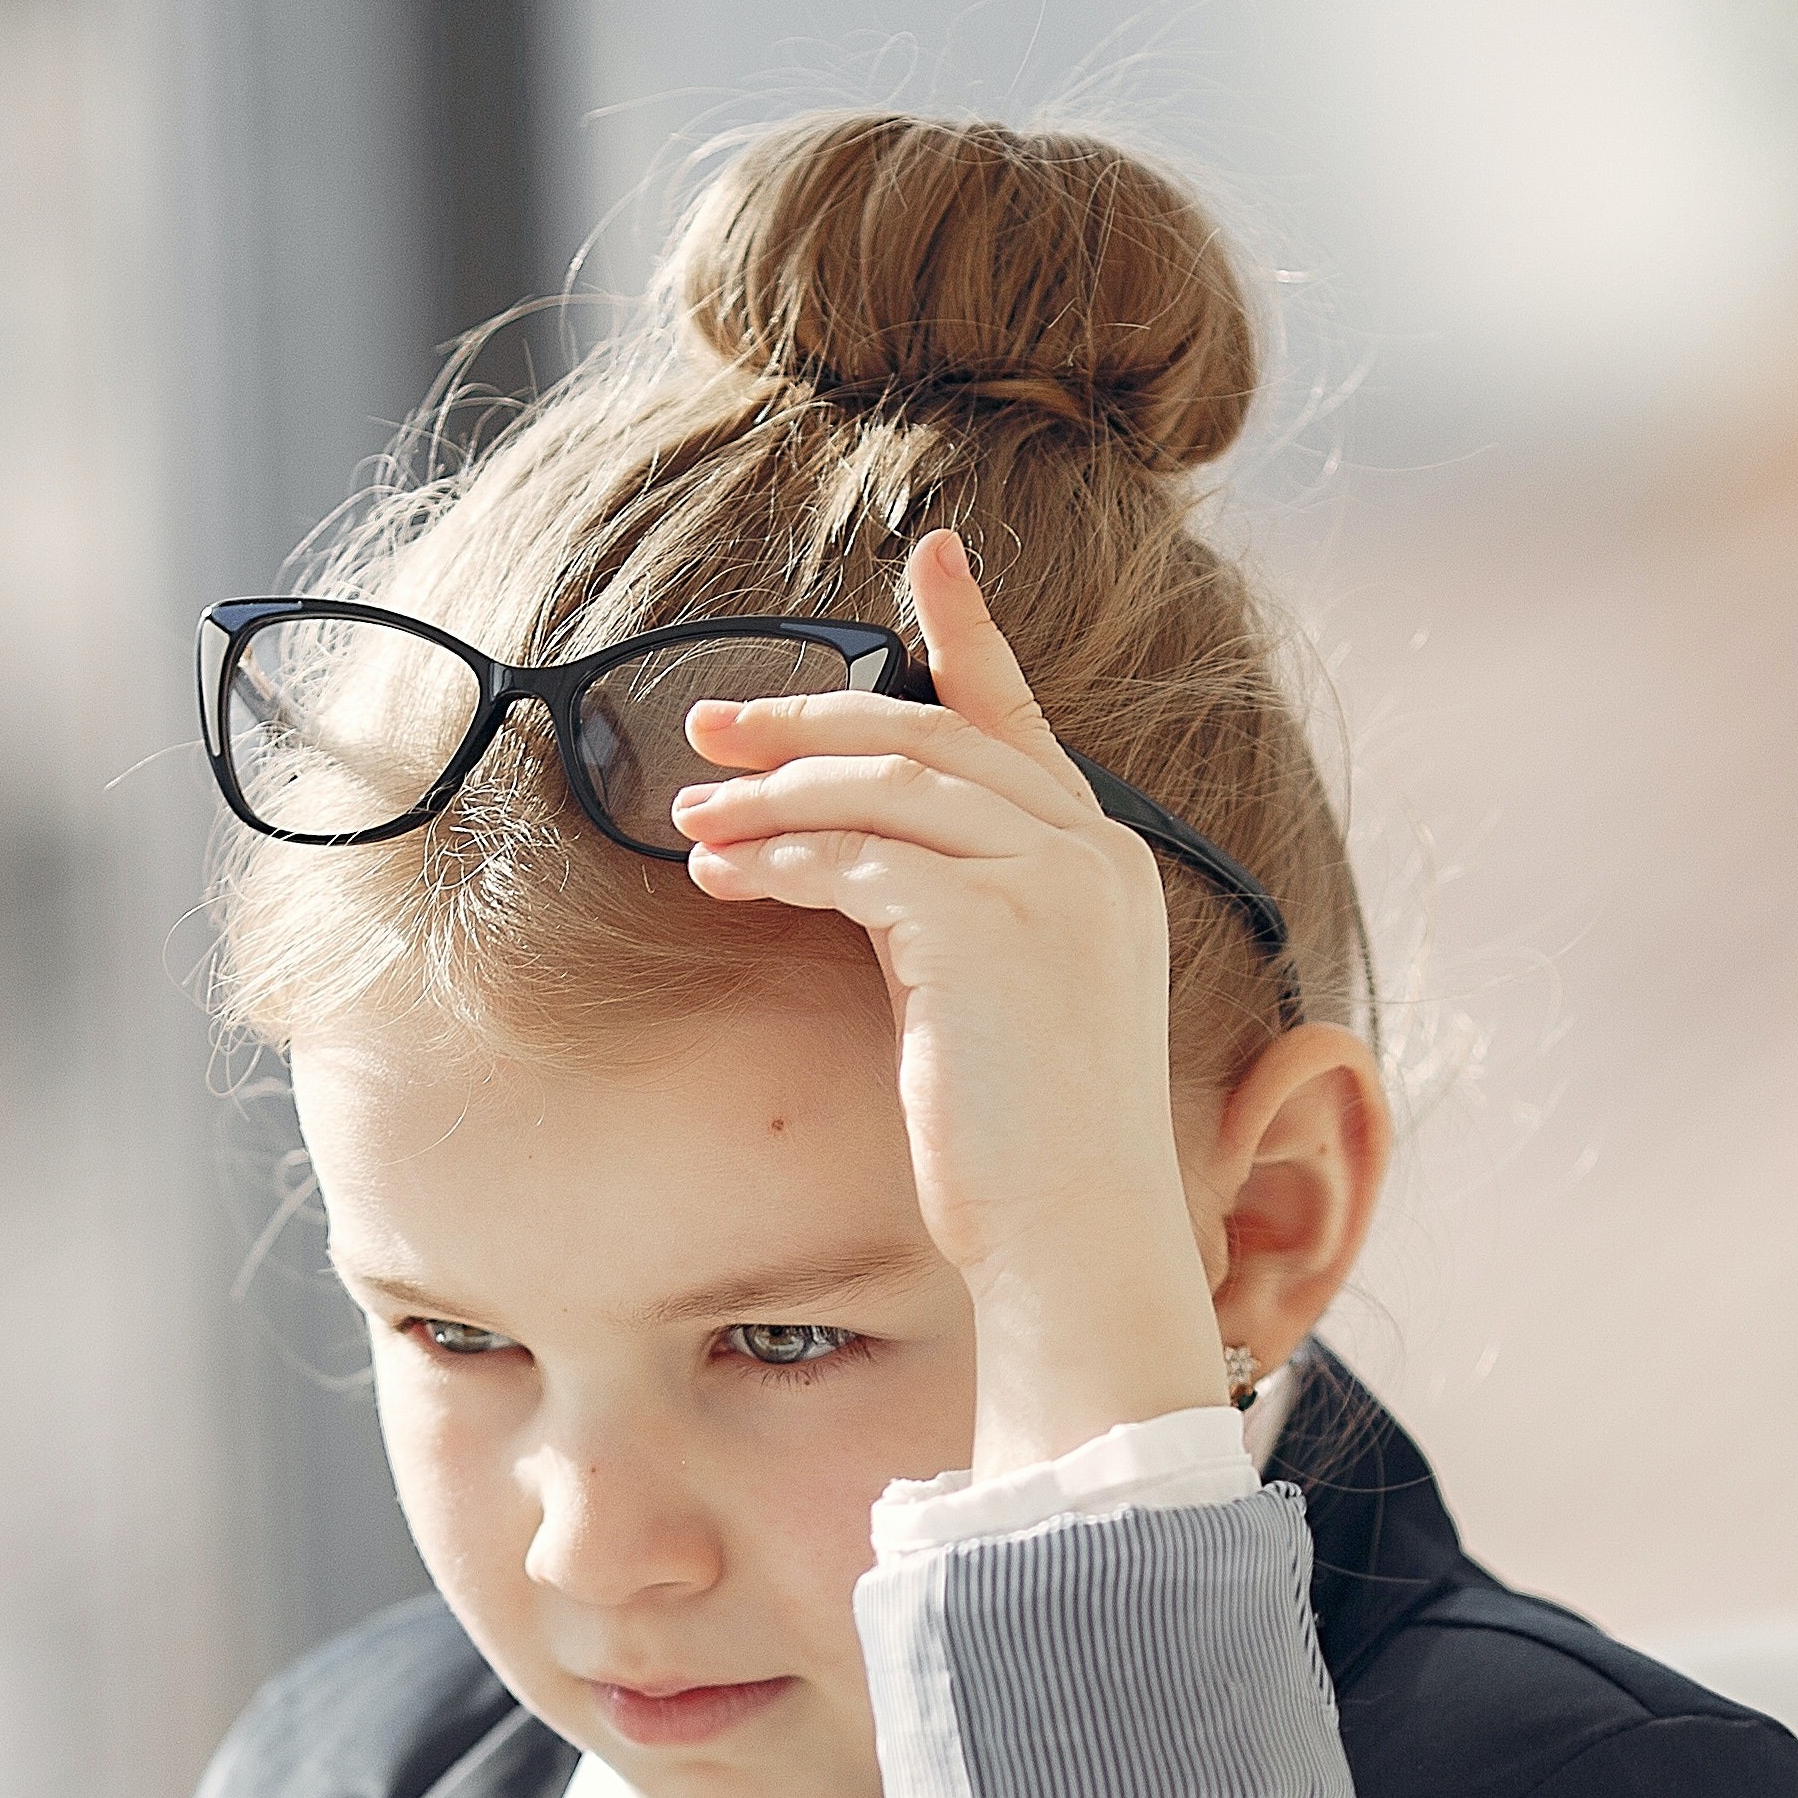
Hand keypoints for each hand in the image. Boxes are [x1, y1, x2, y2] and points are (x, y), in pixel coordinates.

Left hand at [669, 527, 1224, 1468]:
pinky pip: (859, 860)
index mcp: (1106, 866)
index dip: (971, 632)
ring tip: (691, 818)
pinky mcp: (988, 932)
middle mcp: (1090, 858)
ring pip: (886, 787)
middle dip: (809, 722)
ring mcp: (1048, 887)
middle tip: (709, 728)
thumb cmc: (1031, 1153)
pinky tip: (725, 875)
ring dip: (773, 795)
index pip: (1022, 721)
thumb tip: (854, 872)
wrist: (1077, 1241)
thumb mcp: (1004, 1009)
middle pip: (930, 737)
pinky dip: (782, 858)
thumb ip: (956, 919)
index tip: (929, 556)